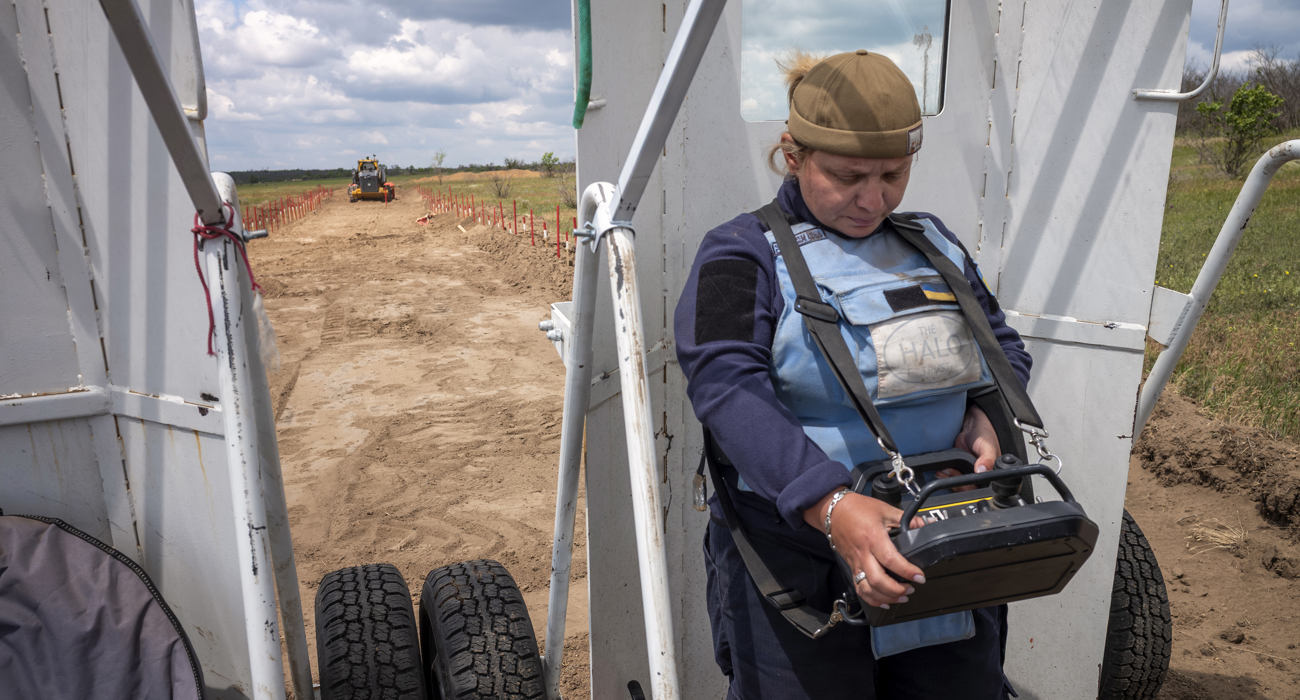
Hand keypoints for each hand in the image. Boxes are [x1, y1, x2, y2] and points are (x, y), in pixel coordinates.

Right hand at [803, 490, 925, 606]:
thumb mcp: (885, 509)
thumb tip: (923, 525)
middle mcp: (863, 554)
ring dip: (886, 597)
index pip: (891, 560)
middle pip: (878, 581)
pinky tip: (884, 601)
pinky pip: (859, 588)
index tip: (920, 576)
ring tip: (901, 597)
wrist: (834, 511)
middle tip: (911, 589)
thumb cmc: (857, 509)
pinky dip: (872, 599)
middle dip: (897, 590)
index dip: (908, 571)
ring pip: (868, 589)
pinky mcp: (851, 567)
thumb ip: (906, 519)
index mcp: (874, 538)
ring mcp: (856, 562)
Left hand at [937, 405, 1001, 491]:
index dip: (968, 487)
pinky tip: (941, 472)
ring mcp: (969, 475)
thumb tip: (982, 471)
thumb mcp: (987, 446)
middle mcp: (980, 477)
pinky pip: (952, 479)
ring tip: (942, 471)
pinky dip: (945, 477)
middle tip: (948, 471)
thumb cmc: (984, 436)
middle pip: (967, 490)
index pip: (979, 489)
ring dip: (949, 480)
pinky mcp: (960, 471)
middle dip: (956, 483)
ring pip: (958, 486)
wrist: (971, 430)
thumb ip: (987, 459)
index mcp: (990, 475)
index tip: (960, 479)